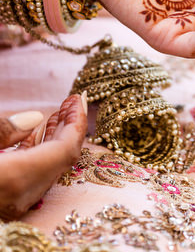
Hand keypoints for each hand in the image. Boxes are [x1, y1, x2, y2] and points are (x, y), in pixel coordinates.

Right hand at [0, 95, 86, 219]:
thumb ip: (4, 131)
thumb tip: (34, 118)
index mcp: (17, 178)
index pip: (66, 148)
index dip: (76, 121)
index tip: (79, 98)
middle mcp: (21, 196)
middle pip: (61, 158)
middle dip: (70, 126)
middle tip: (72, 101)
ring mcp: (13, 205)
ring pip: (46, 169)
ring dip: (54, 139)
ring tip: (58, 113)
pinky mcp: (4, 204)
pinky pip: (32, 177)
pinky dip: (37, 153)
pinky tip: (34, 136)